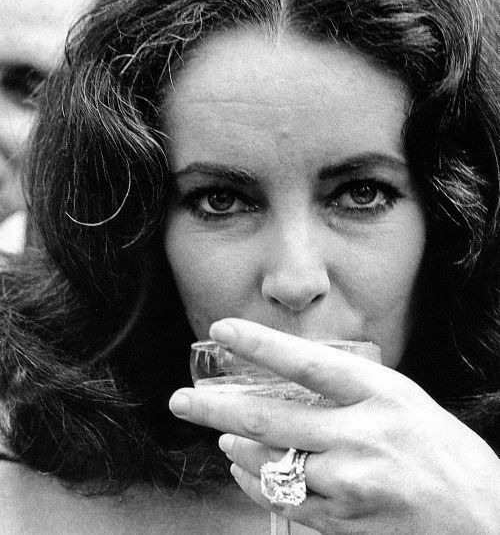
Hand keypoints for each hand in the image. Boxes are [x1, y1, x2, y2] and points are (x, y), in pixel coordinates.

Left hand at [169, 319, 499, 533]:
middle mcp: (362, 435)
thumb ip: (349, 390)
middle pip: (271, 418)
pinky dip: (255, 482)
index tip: (221, 329)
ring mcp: (351, 483)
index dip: (261, 344)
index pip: (308, 363)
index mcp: (381, 393)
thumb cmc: (443, 451)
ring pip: (270, 464)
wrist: (484, 520)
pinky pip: (284, 499)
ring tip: (224, 435)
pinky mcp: (345, 522)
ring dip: (237, 447)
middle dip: (215, 408)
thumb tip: (291, 380)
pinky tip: (245, 468)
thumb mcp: (402, 400)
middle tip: (180, 402)